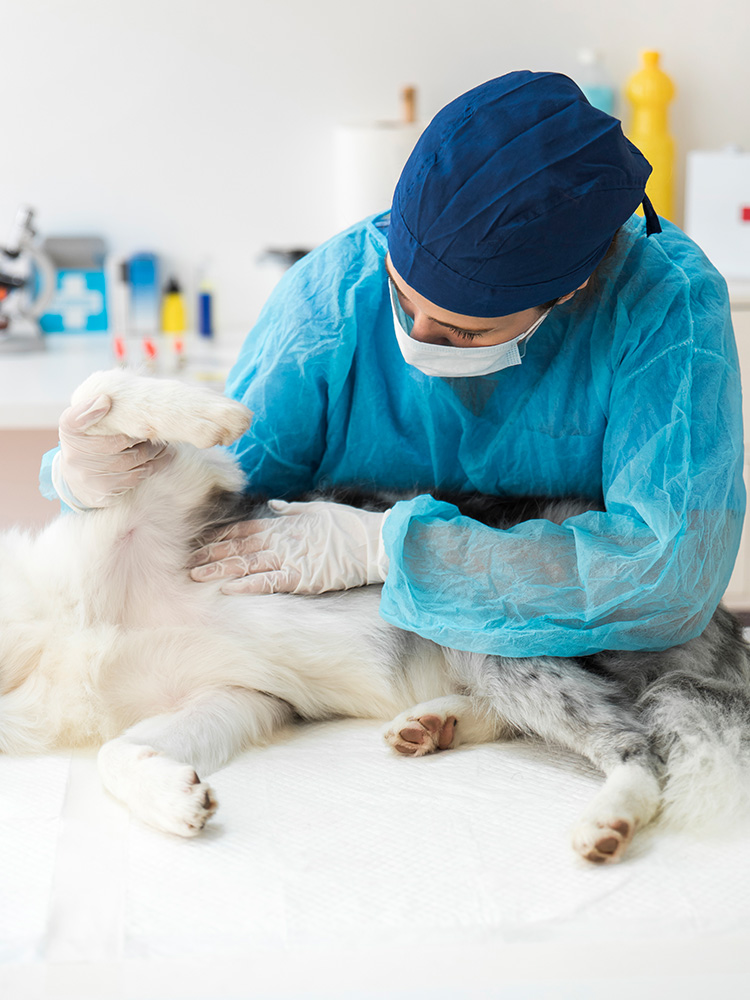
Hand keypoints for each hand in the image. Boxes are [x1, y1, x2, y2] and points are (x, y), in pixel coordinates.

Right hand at [55, 395, 169, 508]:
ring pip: (130, 459)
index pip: (74, 420)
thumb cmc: (86, 439)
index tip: (106, 401)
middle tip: (155, 426)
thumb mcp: (81, 420)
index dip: (90, 411)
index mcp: (69, 431)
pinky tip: (162, 456)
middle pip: (115, 441)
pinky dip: (152, 465)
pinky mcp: (104, 490)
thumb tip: (105, 399)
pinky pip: (134, 476)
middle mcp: (74, 455)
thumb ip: (90, 408)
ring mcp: (88, 475)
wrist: (79, 476)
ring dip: (151, 450)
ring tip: (162, 441)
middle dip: (139, 434)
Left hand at [188, 499, 389, 594]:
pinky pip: (268, 582)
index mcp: (284, 524)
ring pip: (246, 563)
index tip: (203, 543)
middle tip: (189, 562)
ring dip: (220, 570)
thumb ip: (291, 509)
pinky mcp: (300, 577)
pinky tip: (228, 589)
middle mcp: (281, 540)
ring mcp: (289, 558)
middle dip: (212, 554)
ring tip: (197, 575)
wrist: (373, 543)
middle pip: (238, 546)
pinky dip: (247, 585)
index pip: (244, 529)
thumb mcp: (318, 509)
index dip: (221, 536)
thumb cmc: (349, 525)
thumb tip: (273, 504)